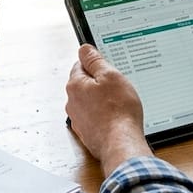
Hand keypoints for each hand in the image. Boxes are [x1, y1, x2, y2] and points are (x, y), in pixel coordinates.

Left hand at [65, 44, 152, 171]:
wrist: (121, 143)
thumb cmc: (118, 111)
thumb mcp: (111, 76)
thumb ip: (95, 60)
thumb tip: (84, 49)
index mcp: (75, 85)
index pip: (81, 65)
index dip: (97, 64)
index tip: (108, 68)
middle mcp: (72, 102)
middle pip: (85, 84)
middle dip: (100, 83)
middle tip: (118, 87)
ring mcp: (78, 119)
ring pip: (90, 102)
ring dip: (102, 100)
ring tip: (119, 104)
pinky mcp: (86, 132)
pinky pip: (94, 117)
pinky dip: (103, 115)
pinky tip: (116, 118)